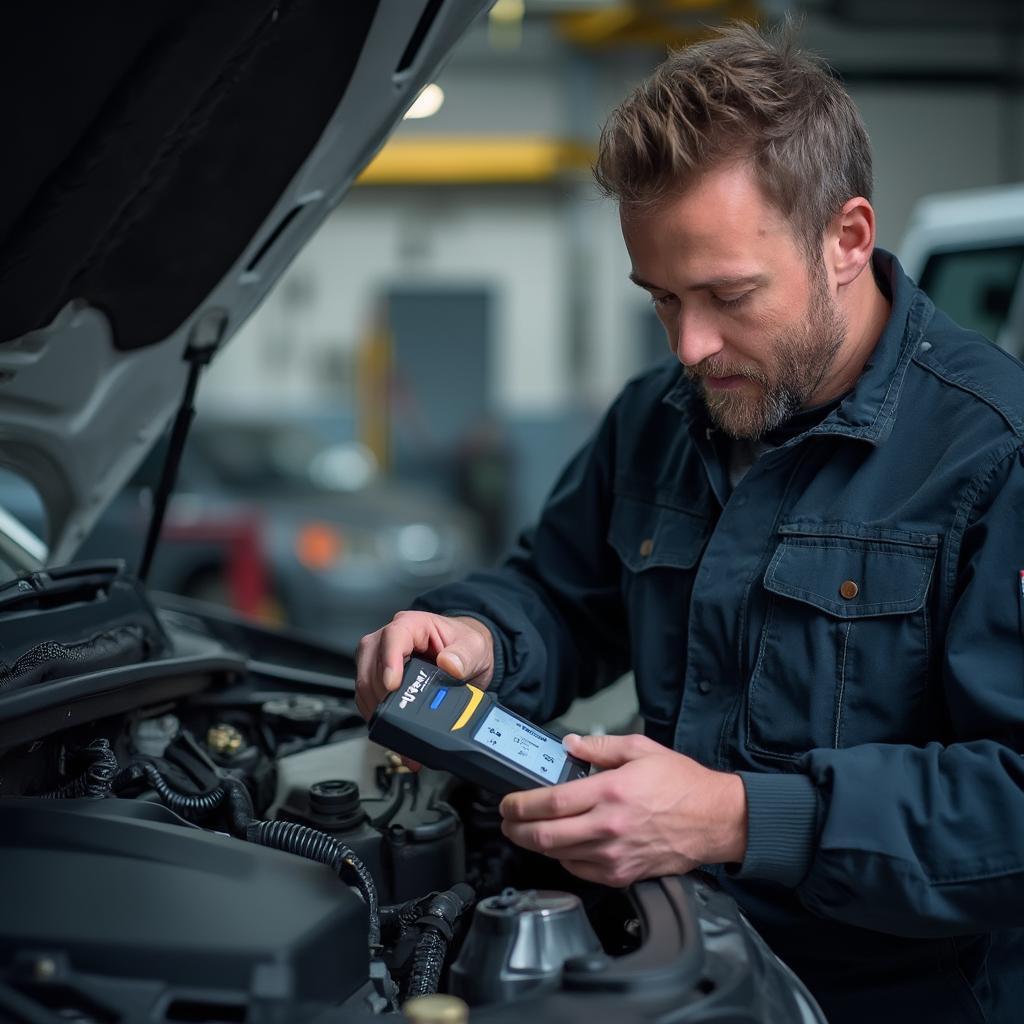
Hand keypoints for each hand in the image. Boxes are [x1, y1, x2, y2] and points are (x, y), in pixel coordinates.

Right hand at [355, 611, 494, 720]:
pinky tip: (386, 720)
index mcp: (414, 624)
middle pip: (371, 658)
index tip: (392, 684)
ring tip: (392, 719)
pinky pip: (366, 692)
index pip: (393, 636)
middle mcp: (392, 637)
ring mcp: (381, 656)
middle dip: (379, 688)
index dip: (389, 660)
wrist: (466, 658)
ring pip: (364, 677)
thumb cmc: (465, 647)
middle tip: (395, 710)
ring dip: (374, 701)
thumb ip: (465, 655)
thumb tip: (449, 664)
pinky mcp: (378, 675)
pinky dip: (373, 708)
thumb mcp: (475, 648)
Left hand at [499, 733, 746, 887]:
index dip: (520, 805)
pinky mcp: (623, 875)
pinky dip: (563, 859)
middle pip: (546, 836)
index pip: (551, 803)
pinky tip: (562, 846)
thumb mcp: (641, 749)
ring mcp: (614, 856)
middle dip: (516, 829)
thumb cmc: (683, 784)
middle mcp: (608, 828)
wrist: (716, 820)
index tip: (508, 803)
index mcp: (610, 792)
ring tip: (529, 832)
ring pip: (558, 857)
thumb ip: (601, 746)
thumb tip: (571, 745)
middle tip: (507, 821)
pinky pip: (579, 871)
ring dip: (536, 845)